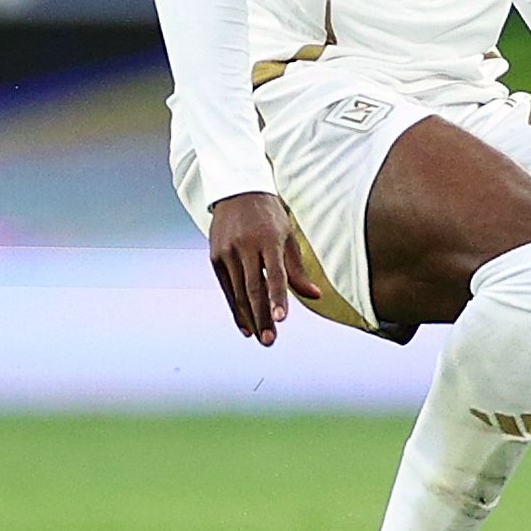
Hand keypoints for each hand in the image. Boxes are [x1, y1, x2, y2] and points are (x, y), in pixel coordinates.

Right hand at [207, 191, 320, 346]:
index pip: (275, 274)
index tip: (281, 319)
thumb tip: (316, 295)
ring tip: (260, 338)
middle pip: (254, 288)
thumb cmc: (269, 215)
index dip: (278, 298)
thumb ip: (298, 269)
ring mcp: (227, 252)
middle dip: (262, 317)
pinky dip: (235, 308)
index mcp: (268, 239)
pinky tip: (245, 325)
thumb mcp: (288, 236)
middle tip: (270, 340)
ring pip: (238, 292)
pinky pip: (226, 288)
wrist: (236, 191)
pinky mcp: (214, 257)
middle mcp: (245, 246)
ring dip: (250, 318)